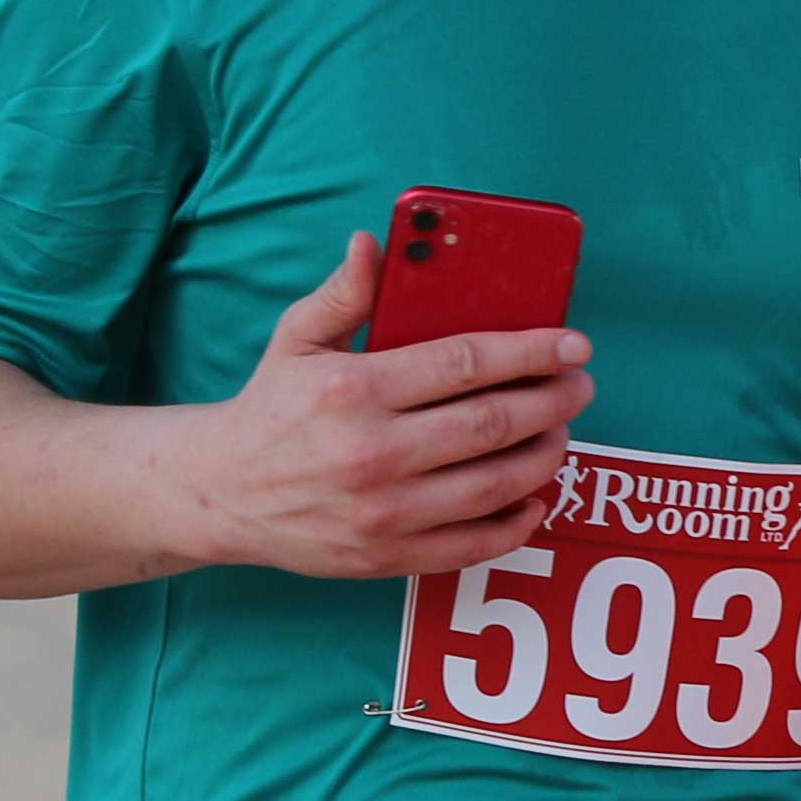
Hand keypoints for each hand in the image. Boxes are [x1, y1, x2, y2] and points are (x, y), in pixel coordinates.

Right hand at [185, 232, 593, 578]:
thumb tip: (375, 243)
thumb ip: (344, 294)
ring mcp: (384, 511)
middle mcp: (373, 452)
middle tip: (579, 386)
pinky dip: (518, 521)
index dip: (531, 350)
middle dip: (553, 400)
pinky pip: (475, 543)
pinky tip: (535, 495)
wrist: (220, 495)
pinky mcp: (387, 557)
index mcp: (355, 388)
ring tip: (560, 431)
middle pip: (493, 422)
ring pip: (495, 483)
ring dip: (544, 456)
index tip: (571, 343)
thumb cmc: (270, 410)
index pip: (466, 362)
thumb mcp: (296, 340)